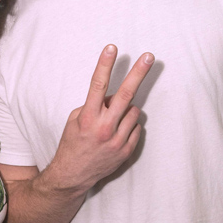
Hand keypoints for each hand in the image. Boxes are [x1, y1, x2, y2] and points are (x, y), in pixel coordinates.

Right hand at [51, 45, 154, 191]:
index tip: (112, 47)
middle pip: (126, 93)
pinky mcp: (126, 150)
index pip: (98, 84)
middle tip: (150, 57)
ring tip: (113, 121)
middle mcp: (104, 127)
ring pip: (134, 111)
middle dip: (138, 72)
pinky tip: (117, 133)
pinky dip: (129, 126)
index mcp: (88, 117)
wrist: (73, 175)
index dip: (105, 64)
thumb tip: (113, 96)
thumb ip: (94, 105)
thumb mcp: (75, 120)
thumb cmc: (73, 143)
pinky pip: (137, 127)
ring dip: (126, 110)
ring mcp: (117, 140)